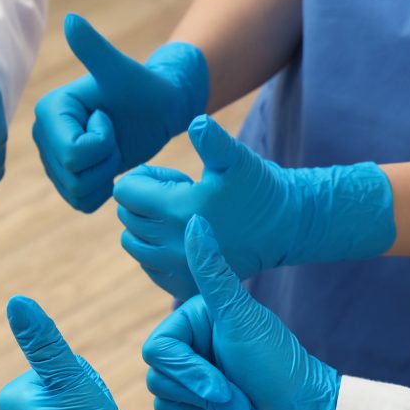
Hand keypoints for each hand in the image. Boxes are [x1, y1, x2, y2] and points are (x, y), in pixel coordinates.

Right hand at [33, 13, 207, 212]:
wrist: (159, 110)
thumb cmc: (146, 88)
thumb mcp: (122, 71)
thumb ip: (95, 49)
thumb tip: (71, 18)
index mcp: (49, 111)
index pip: (73, 154)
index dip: (102, 143)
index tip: (109, 118)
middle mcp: (43, 135)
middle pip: (73, 176)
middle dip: (104, 161)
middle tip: (114, 136)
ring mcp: (52, 160)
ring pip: (77, 192)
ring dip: (105, 174)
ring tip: (113, 149)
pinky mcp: (66, 180)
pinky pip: (81, 203)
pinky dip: (102, 189)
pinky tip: (111, 167)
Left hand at [114, 115, 394, 298]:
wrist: (284, 227)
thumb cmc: (257, 188)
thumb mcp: (236, 159)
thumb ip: (213, 141)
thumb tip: (197, 122)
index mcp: (177, 210)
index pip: (124, 191)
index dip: (144, 179)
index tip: (174, 181)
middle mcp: (170, 245)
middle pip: (127, 216)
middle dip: (145, 201)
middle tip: (181, 196)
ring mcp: (176, 270)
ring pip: (132, 242)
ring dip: (146, 226)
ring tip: (181, 218)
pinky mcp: (183, 287)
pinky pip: (147, 266)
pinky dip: (155, 251)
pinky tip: (182, 240)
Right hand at [142, 216, 395, 409]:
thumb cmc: (279, 366)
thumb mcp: (241, 318)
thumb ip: (213, 271)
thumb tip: (196, 219)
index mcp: (192, 321)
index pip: (157, 352)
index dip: (188, 374)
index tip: (224, 387)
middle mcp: (188, 346)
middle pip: (157, 379)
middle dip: (203, 398)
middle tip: (242, 400)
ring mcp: (192, 379)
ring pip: (163, 403)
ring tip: (243, 409)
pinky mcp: (196, 409)